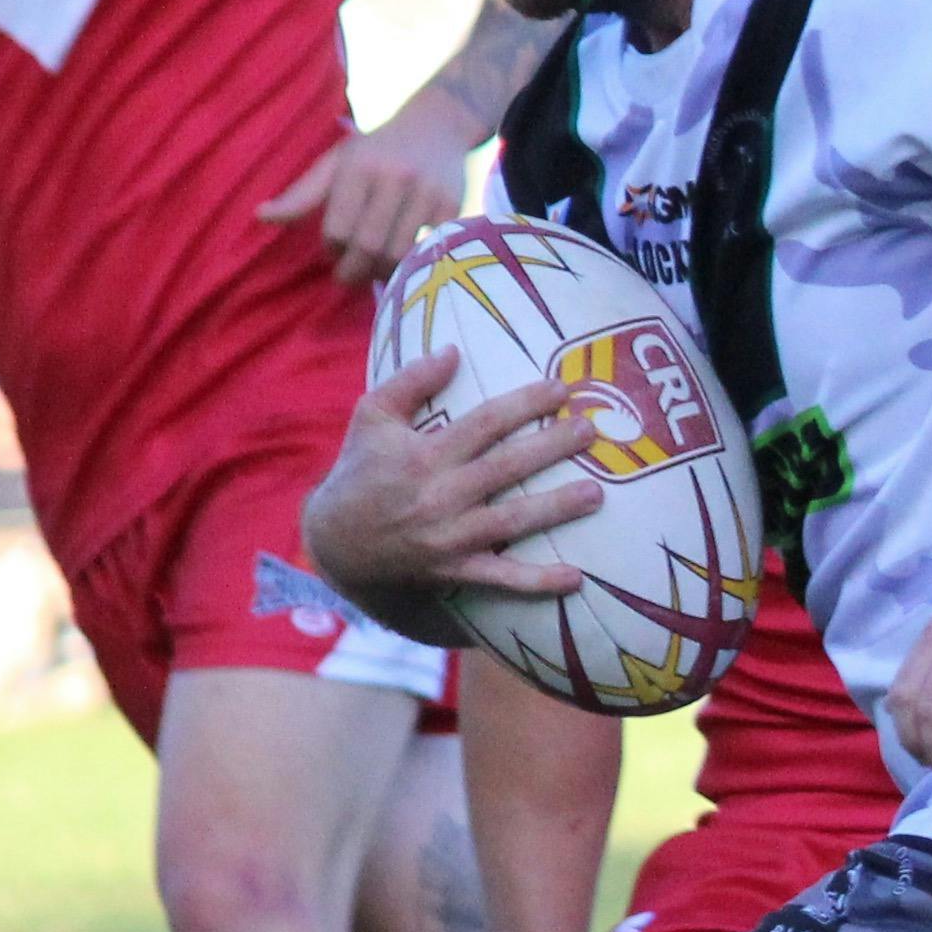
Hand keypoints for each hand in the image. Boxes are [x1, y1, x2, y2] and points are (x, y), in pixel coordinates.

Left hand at [260, 112, 472, 284]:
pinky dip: (416, 263)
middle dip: (355, 271)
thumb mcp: (337, 162)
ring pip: (400, 253)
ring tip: (377, 274)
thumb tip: (261, 217)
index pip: (338, 228)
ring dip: (385, 273)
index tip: (334, 253)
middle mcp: (393, 177)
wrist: (438, 124)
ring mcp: (427, 192)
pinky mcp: (453, 205)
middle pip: (369, 246)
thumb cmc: (377, 148)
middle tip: (350, 278)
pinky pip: (431, 249)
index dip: (332, 249)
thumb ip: (302, 193)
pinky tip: (406, 263)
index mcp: (357, 167)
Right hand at [303, 351, 593, 631]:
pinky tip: (576, 577)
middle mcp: (439, 495)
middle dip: (552, 447)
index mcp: (423, 455)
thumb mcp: (371, 417)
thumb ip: (410, 381)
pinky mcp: (454, 571)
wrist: (334, 542)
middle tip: (592, 431)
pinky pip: (501, 578)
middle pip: (506, 467)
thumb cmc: (360, 472)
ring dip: (556, 508)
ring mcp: (449, 537)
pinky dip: (537, 582)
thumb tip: (453, 350)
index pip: (484, 423)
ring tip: (597, 493)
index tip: (562, 390)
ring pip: (512, 522)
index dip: (524, 404)